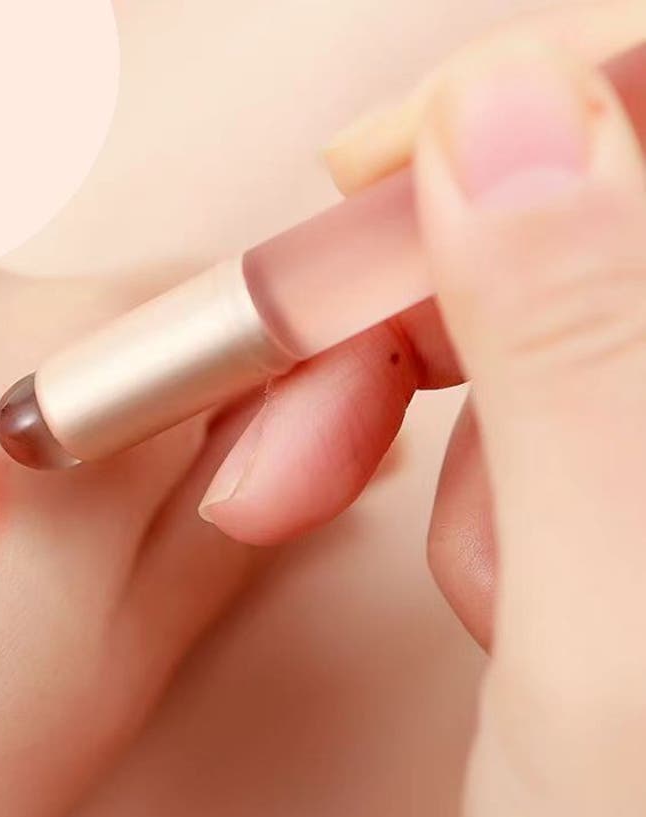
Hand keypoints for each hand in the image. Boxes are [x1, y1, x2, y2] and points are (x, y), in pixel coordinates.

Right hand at [203, 28, 645, 816]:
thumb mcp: (608, 624)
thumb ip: (578, 348)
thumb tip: (502, 113)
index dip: (525, 96)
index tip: (369, 169)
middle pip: (573, 225)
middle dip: (408, 311)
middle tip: (300, 406)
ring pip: (525, 335)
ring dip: (434, 443)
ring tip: (472, 592)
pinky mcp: (622, 497)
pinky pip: (519, 425)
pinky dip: (466, 496)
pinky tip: (500, 603)